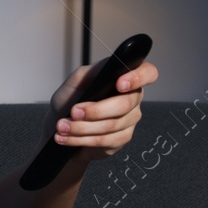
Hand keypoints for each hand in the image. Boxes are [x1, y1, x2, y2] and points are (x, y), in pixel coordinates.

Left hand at [42, 56, 159, 164]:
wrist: (60, 126)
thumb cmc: (70, 100)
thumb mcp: (75, 81)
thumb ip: (91, 72)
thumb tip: (106, 67)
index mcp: (126, 78)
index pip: (147, 73)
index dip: (138, 78)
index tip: (119, 84)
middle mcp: (133, 98)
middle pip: (124, 104)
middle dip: (95, 110)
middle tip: (73, 112)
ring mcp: (130, 120)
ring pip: (112, 125)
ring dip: (82, 127)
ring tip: (62, 126)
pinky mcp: (121, 138)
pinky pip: (106, 140)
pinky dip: (82, 139)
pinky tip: (67, 138)